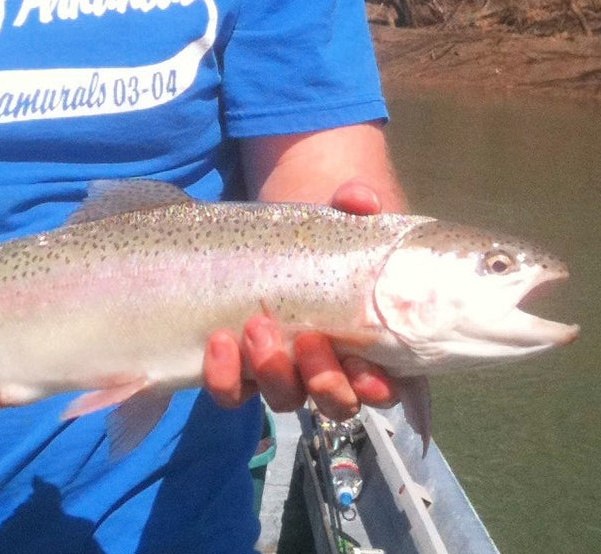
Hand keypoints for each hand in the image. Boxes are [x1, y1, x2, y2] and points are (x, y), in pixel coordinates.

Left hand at [202, 180, 397, 418]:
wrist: (271, 231)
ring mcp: (283, 370)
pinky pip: (233, 392)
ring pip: (284, 399)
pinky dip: (226, 377)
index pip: (381, 385)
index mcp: (366, 342)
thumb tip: (359, 199)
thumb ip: (356, 203)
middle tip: (311, 339)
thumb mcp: (342, 214)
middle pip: (334, 402)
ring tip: (257, 327)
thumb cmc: (322, 232)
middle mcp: (326, 367)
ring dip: (273, 373)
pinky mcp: (241, 366)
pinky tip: (219, 341)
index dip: (375, 388)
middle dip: (324, 381)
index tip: (364, 369)